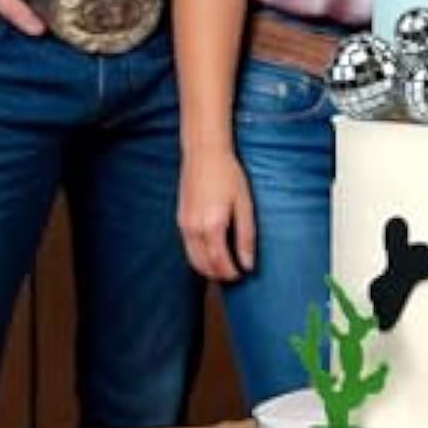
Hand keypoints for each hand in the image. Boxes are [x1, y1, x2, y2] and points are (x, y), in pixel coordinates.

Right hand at [178, 147, 254, 281]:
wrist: (204, 153)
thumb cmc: (227, 174)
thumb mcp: (244, 204)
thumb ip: (245, 236)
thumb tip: (248, 263)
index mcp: (212, 226)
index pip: (219, 262)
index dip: (231, 273)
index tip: (242, 274)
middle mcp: (194, 229)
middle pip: (203, 265)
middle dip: (219, 274)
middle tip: (234, 274)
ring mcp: (183, 224)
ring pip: (192, 259)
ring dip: (207, 268)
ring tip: (223, 266)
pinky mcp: (179, 219)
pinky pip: (187, 247)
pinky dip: (198, 257)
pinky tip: (210, 251)